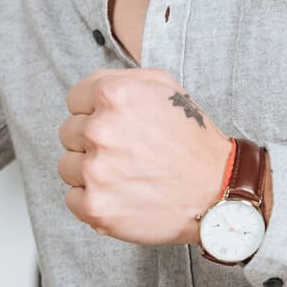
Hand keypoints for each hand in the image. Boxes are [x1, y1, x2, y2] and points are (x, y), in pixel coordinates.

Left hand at [57, 68, 230, 245]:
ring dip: (90, 171)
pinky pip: (72, 199)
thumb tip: (89, 91)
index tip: (116, 126)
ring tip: (126, 175)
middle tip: (126, 152)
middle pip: (68, 133)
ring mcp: (96, 171)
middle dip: (92, 141)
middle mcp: (100, 130)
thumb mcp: (164, 86)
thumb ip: (120, 79)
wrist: (218, 191)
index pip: (74, 99)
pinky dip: (92, 200)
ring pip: (67, 166)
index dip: (94, 112)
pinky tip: (120, 195)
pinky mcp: (96, 207)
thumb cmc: (192, 139)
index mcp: (113, 95)